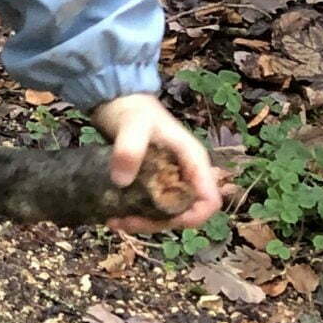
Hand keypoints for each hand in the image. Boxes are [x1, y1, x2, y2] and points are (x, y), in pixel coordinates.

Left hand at [89, 94, 225, 234]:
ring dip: (144, 223)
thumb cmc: (132, 109)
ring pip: (166, 213)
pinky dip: (136, 214)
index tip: (160, 221)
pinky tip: (114, 214)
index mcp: (193, 161)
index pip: (209, 201)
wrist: (116, 99)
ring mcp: (170, 178)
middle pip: (185, 213)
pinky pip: (151, 206)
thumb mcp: (132, 126)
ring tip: (114, 221)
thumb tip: (122, 182)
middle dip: (157, 224)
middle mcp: (186, 174)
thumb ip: (129, 149)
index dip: (191, 217)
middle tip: (124, 223)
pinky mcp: (153, 181)